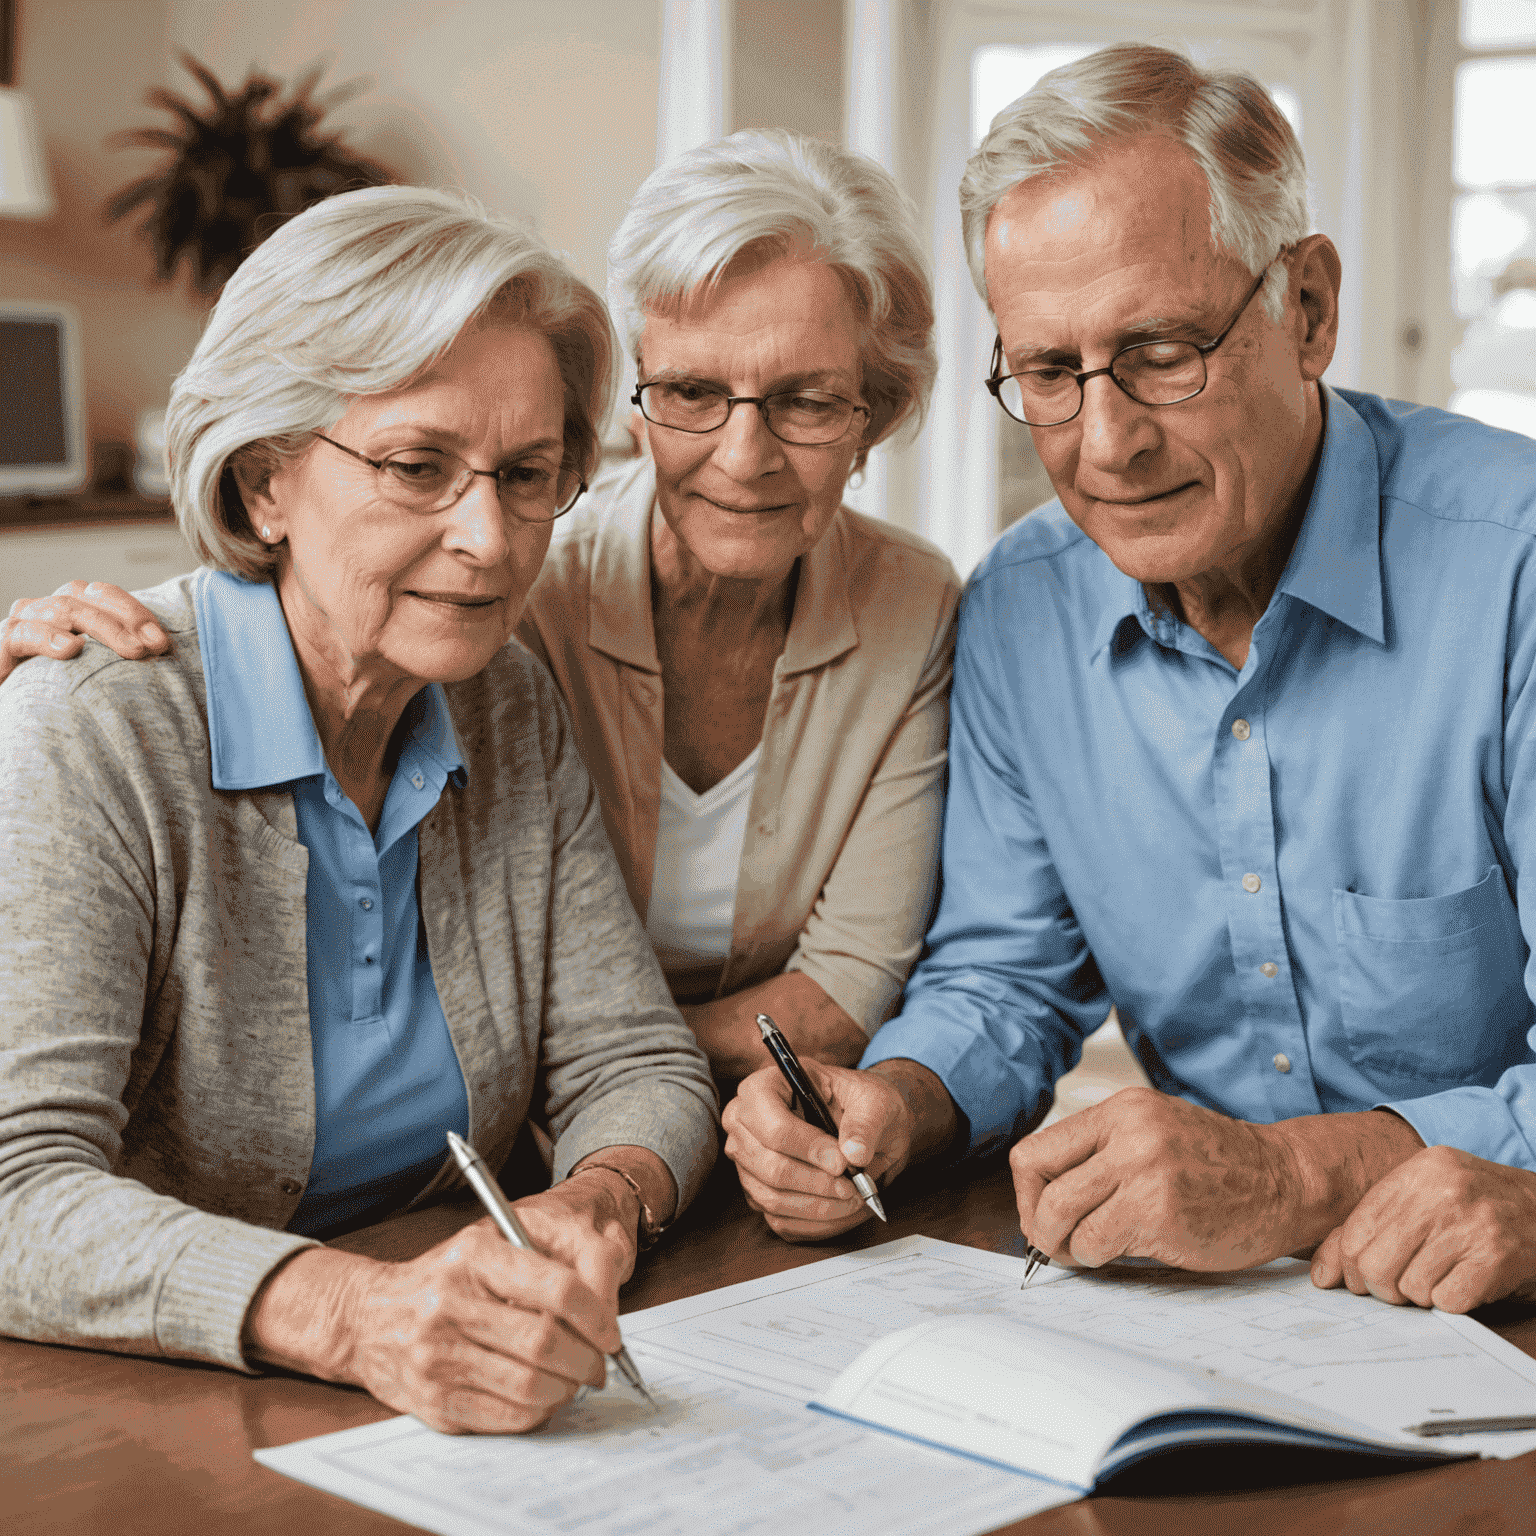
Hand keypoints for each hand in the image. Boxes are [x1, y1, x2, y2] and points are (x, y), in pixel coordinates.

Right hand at [2, 581, 167, 683]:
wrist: (15, 715)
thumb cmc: (60, 695)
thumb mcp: (96, 672)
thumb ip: (123, 658)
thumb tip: (165, 655)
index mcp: (72, 612)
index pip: (104, 595)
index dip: (135, 611)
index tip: (163, 641)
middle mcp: (46, 611)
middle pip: (87, 597)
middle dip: (127, 618)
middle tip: (154, 646)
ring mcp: (23, 624)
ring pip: (62, 609)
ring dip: (101, 626)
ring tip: (132, 650)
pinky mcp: (0, 645)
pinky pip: (22, 633)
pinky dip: (47, 637)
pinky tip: (71, 648)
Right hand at [245, 1175, 637, 1433]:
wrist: (369, 1317)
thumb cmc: (447, 1277)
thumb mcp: (495, 1242)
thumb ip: (557, 1256)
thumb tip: (609, 1298)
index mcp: (475, 1255)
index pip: (558, 1288)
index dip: (597, 1315)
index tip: (611, 1331)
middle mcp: (450, 1304)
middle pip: (547, 1343)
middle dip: (588, 1358)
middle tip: (600, 1361)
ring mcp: (438, 1356)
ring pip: (531, 1385)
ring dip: (567, 1388)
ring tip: (574, 1378)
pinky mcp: (434, 1400)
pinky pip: (508, 1416)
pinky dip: (539, 1410)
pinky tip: (543, 1395)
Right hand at [722, 1059, 933, 1240]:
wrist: (864, 1124)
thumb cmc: (861, 1103)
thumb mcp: (874, 1100)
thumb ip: (866, 1124)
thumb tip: (855, 1153)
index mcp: (765, 1087)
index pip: (773, 1125)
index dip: (808, 1148)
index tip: (842, 1162)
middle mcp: (745, 1123)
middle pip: (769, 1166)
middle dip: (816, 1183)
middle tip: (853, 1185)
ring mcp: (747, 1160)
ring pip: (773, 1198)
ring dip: (819, 1206)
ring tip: (853, 1196)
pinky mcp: (758, 1191)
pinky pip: (781, 1220)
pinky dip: (816, 1222)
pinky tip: (841, 1208)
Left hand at [1010, 1088, 1421, 1271]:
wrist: (1284, 1182)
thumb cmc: (1219, 1166)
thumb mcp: (1153, 1133)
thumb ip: (1103, 1152)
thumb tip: (1042, 1196)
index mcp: (1121, 1110)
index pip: (1036, 1150)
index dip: (1028, 1192)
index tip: (1040, 1213)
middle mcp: (1128, 1132)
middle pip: (1039, 1182)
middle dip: (1038, 1223)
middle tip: (1055, 1242)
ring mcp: (1144, 1170)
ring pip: (1059, 1214)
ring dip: (1063, 1245)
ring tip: (1085, 1251)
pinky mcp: (1159, 1211)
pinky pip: (1095, 1243)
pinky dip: (1094, 1257)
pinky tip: (1115, 1254)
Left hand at [1311, 1146, 1535, 1311]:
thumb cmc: (1475, 1210)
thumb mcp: (1422, 1201)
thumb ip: (1369, 1229)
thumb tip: (1323, 1276)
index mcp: (1416, 1172)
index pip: (1355, 1231)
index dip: (1350, 1266)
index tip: (1359, 1279)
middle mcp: (1442, 1191)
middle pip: (1374, 1263)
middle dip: (1380, 1288)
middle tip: (1398, 1288)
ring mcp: (1471, 1223)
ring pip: (1409, 1287)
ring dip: (1420, 1295)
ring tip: (1438, 1278)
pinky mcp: (1497, 1257)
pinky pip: (1447, 1300)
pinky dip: (1450, 1303)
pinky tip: (1463, 1285)